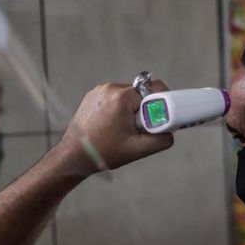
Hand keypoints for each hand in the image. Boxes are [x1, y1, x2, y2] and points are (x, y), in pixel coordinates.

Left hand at [55, 80, 173, 176]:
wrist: (74, 155)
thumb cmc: (103, 152)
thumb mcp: (138, 149)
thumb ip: (161, 139)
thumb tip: (171, 131)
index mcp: (122, 97)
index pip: (155, 89)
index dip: (163, 103)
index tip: (160, 118)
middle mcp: (110, 88)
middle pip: (142, 92)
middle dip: (146, 109)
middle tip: (139, 129)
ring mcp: (100, 90)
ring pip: (129, 95)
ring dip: (132, 109)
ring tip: (122, 129)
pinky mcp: (94, 95)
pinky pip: (116, 97)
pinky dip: (120, 109)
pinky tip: (113, 126)